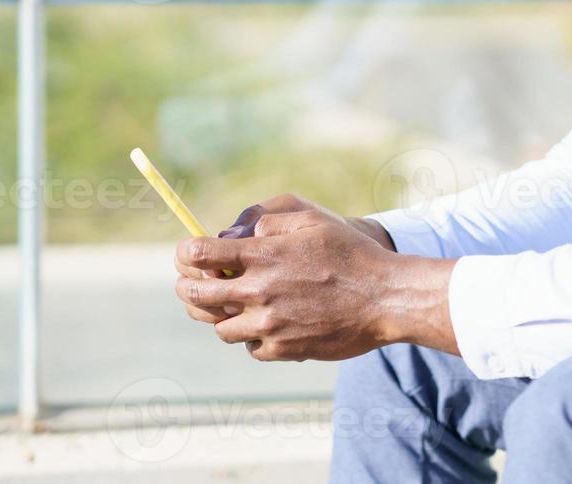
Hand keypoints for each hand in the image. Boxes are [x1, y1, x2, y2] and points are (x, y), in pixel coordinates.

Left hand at [173, 198, 454, 361]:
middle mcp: (260, 293)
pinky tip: (265, 325)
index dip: (185, 252)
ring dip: (220, 315)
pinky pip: (251, 348)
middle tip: (189, 284)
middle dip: (187, 287)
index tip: (186, 253)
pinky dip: (252, 337)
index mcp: (264, 256)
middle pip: (198, 295)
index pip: (200, 255)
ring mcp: (270, 325)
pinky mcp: (283, 350)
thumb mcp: (314, 221)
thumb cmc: (353, 255)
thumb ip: (272, 223)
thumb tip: (242, 234)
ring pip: (221, 328)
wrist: (385, 298)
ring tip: (230, 306)